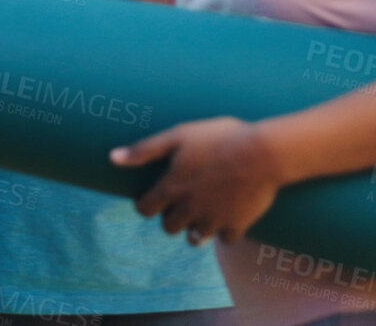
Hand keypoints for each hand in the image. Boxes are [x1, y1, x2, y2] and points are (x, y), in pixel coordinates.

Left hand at [111, 117, 286, 244]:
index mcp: (171, 189)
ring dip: (195, 227)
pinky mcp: (237, 225)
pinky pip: (225, 239)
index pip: (145, 209)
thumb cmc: (218, 138)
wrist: (263, 152)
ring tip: (202, 212)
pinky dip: (224, 231)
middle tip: (181, 202)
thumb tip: (112, 158)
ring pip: (195, 238)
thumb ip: (144, 150)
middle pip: (169, 227)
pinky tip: (227, 216)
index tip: (153, 196)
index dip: (146, 203)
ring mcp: (214, 220)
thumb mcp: (178, 136)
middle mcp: (189, 209)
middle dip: (171, 216)